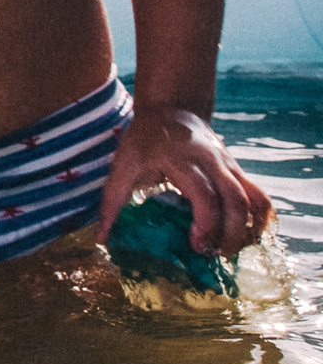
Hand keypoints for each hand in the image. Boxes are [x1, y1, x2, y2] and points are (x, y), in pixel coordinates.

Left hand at [95, 104, 272, 255]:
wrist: (172, 108)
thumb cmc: (144, 140)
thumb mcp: (122, 164)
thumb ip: (112, 201)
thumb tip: (102, 239)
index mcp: (181, 159)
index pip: (204, 194)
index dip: (206, 223)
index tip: (196, 245)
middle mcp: (212, 162)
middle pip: (236, 200)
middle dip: (231, 234)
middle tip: (214, 255)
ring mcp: (230, 166)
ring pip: (256, 200)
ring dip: (249, 230)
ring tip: (229, 250)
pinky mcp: (240, 172)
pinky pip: (261, 198)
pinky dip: (259, 221)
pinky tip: (243, 237)